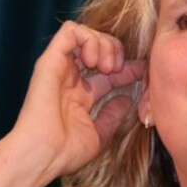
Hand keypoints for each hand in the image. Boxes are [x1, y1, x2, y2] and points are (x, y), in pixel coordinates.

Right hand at [12, 21, 145, 177]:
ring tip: (108, 67)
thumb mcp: (100, 134)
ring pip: (86, 34)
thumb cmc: (66, 152)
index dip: (130, 68)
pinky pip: (70, 31)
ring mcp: (60, 69)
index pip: (110, 71)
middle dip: (117, 51)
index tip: (143, 74)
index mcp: (81, 96)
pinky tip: (94, 60)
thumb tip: (126, 99)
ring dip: (105, 44)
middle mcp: (70, 79)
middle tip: (119, 70)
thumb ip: (113, 115)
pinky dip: (89, 38)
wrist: (43, 155)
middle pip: (99, 48)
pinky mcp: (50, 60)